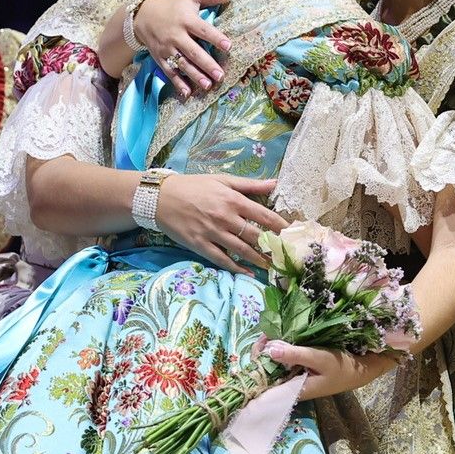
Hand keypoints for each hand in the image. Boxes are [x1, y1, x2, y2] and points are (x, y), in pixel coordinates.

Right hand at [134, 0, 234, 96]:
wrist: (143, 15)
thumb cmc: (174, 6)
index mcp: (186, 19)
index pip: (203, 30)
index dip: (216, 38)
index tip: (228, 47)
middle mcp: (176, 35)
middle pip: (193, 51)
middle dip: (207, 64)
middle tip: (221, 75)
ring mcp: (167, 48)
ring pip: (182, 64)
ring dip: (195, 76)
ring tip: (208, 86)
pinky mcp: (160, 58)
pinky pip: (170, 72)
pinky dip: (178, 83)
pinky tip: (188, 93)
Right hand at [155, 173, 286, 273]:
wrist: (161, 198)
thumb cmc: (193, 186)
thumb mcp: (222, 180)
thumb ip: (250, 184)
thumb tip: (275, 183)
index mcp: (233, 200)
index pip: (265, 216)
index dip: (281, 227)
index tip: (293, 235)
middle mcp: (225, 217)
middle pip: (256, 236)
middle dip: (273, 247)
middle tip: (287, 255)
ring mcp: (212, 233)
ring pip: (242, 250)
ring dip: (259, 260)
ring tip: (273, 267)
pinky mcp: (200, 245)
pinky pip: (222, 259)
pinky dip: (236, 268)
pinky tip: (248, 273)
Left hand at [263, 341, 396, 399]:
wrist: (360, 370)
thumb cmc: (340, 367)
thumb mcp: (318, 358)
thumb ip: (295, 355)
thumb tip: (269, 350)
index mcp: (291, 390)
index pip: (264, 381)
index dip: (257, 361)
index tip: (262, 341)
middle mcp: (289, 385)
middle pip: (265, 369)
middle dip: (263, 350)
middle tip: (268, 330)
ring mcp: (293, 377)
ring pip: (273, 362)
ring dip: (271, 347)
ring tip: (273, 329)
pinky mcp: (298, 369)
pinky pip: (282, 359)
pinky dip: (280, 347)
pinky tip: (281, 335)